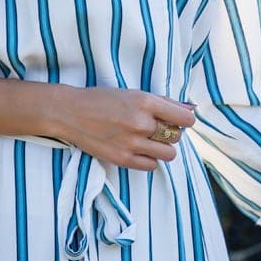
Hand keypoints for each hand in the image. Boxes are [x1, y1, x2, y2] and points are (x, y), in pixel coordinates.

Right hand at [49, 86, 196, 170]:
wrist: (70, 113)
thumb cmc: (102, 99)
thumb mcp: (133, 93)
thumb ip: (164, 102)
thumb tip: (191, 109)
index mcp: (145, 102)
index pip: (184, 119)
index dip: (185, 120)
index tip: (179, 121)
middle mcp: (140, 123)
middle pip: (176, 136)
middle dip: (170, 133)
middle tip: (156, 128)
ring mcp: (131, 143)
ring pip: (169, 154)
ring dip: (163, 148)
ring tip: (149, 141)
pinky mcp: (122, 159)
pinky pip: (152, 166)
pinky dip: (150, 159)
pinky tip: (139, 150)